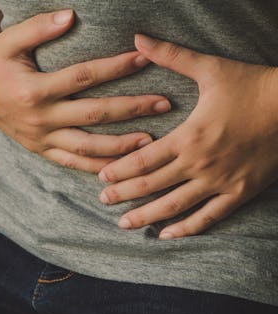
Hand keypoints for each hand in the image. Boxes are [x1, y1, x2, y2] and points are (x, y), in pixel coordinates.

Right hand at [0, 10, 170, 172]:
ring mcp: (40, 138)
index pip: (84, 78)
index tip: (144, 58)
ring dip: (120, 145)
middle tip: (164, 103)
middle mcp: (40, 118)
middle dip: (131, 109)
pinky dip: (96, 165)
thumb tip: (71, 16)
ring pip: (86, 147)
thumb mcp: (9, 40)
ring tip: (151, 141)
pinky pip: (71, 162)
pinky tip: (119, 165)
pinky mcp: (39, 149)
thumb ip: (39, 27)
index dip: (115, 68)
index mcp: (34, 90)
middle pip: (94, 115)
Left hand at [98, 34, 277, 238]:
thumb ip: (171, 56)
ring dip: (147, 216)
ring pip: (175, 206)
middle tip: (103, 201)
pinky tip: (168, 235)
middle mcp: (200, 163)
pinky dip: (187, 228)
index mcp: (189, 136)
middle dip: (124, 194)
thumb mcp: (210, 68)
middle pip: (152, 185)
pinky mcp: (239, 192)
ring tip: (124, 224)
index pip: (143, 159)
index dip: (119, 170)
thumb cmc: (253, 86)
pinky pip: (209, 217)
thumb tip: (138, 39)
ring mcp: (220, 181)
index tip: (100, 177)